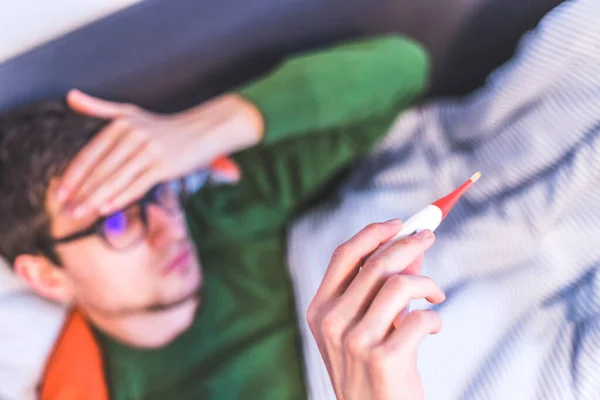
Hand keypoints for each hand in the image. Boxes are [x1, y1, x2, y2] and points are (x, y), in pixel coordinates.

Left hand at [56, 89, 263, 216]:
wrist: (203, 130)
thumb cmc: (165, 127)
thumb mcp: (130, 113)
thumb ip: (99, 108)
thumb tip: (71, 96)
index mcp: (120, 124)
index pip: (90, 154)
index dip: (73, 175)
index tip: (59, 193)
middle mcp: (133, 136)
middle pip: (100, 170)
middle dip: (81, 192)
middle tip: (66, 210)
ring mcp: (149, 151)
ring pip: (116, 179)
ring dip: (96, 199)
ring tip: (81, 213)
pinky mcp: (164, 165)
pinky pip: (138, 185)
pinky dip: (121, 197)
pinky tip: (107, 209)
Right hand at [307, 220, 444, 399]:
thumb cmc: (371, 371)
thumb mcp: (366, 326)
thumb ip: (382, 288)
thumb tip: (410, 247)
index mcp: (320, 310)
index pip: (344, 255)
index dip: (373, 233)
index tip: (398, 223)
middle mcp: (332, 323)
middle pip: (375, 264)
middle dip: (407, 243)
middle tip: (428, 238)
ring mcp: (356, 341)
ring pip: (399, 285)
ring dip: (426, 282)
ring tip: (436, 293)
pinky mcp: (385, 358)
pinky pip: (421, 319)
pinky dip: (435, 318)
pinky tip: (433, 327)